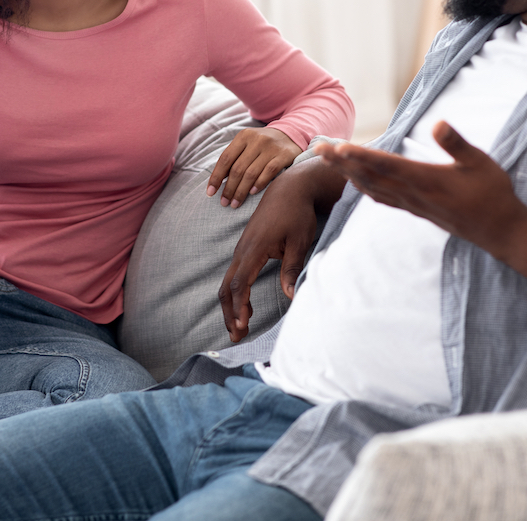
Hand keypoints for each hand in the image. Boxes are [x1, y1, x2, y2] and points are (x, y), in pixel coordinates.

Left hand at [206, 128, 302, 208]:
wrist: (291, 135)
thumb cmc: (263, 145)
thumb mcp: (247, 144)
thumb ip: (234, 158)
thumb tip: (218, 181)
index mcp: (244, 136)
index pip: (225, 158)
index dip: (216, 177)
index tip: (210, 193)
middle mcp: (257, 140)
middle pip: (237, 168)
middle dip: (229, 188)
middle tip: (224, 203)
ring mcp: (271, 147)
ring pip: (251, 173)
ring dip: (241, 191)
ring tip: (235, 203)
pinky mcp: (284, 155)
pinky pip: (269, 171)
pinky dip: (259, 184)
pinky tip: (252, 193)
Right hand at [218, 157, 345, 341]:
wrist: (289, 189)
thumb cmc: (297, 214)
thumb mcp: (300, 241)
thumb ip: (292, 269)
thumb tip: (290, 296)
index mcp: (254, 248)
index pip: (240, 284)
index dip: (239, 307)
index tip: (243, 326)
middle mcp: (243, 250)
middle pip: (227, 287)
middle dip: (229, 314)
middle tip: (237, 337)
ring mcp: (242, 249)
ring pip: (228, 283)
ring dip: (231, 307)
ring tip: (239, 329)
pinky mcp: (246, 249)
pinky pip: (235, 276)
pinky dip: (236, 295)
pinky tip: (246, 310)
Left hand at [316, 121, 526, 251]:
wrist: (500, 231)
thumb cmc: (493, 193)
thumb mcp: (480, 163)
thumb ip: (457, 143)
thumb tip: (438, 123)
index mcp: (427, 180)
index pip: (386, 165)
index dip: (361, 156)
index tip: (339, 148)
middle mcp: (414, 194)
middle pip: (371, 177)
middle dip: (342, 163)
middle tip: (317, 149)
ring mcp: (413, 205)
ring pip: (373, 188)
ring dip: (348, 174)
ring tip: (329, 161)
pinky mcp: (417, 210)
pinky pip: (384, 198)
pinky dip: (366, 188)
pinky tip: (357, 183)